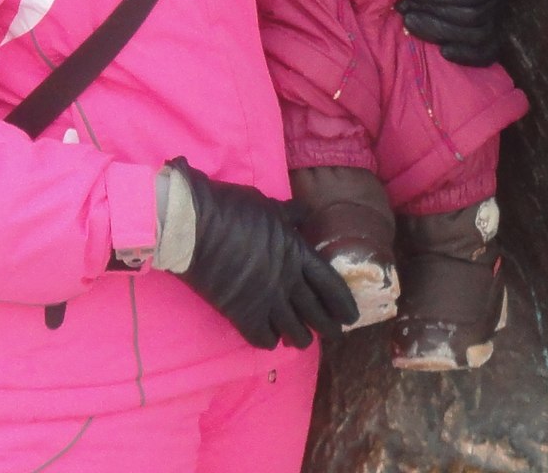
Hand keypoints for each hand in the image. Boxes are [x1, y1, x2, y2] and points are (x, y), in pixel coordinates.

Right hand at [166, 159, 358, 348]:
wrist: (195, 227)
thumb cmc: (232, 209)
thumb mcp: (268, 205)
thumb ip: (289, 215)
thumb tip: (304, 213)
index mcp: (297, 253)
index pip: (330, 284)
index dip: (343, 303)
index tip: (351, 317)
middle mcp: (287, 281)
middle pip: (315, 313)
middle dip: (328, 327)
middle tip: (335, 336)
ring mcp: (265, 300)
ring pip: (292, 330)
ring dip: (300, 338)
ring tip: (303, 341)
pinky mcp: (241, 314)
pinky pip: (263, 338)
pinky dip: (269, 341)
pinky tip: (270, 340)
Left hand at [398, 0, 512, 67]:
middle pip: (472, 17)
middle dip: (433, 13)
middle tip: (403, 7)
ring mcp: (500, 18)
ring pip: (476, 35)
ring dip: (440, 31)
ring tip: (410, 22)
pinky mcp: (495, 36)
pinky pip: (487, 53)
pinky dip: (466, 56)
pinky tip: (443, 51)